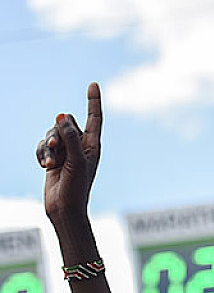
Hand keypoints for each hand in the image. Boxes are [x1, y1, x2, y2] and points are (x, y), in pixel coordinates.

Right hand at [35, 82, 102, 222]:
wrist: (65, 208)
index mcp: (93, 145)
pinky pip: (42, 145)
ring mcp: (66, 151)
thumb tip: (62, 116)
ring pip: (51, 134)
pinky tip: (43, 166)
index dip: (93, 101)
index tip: (93, 84)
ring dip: (48, 147)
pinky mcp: (53, 158)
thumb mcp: (76, 160)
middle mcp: (80, 146)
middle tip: (56, 148)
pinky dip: (41, 153)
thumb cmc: (77, 187)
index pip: (94, 119)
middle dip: (57, 133)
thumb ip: (70, 137)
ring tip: (50, 163)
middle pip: (66, 123)